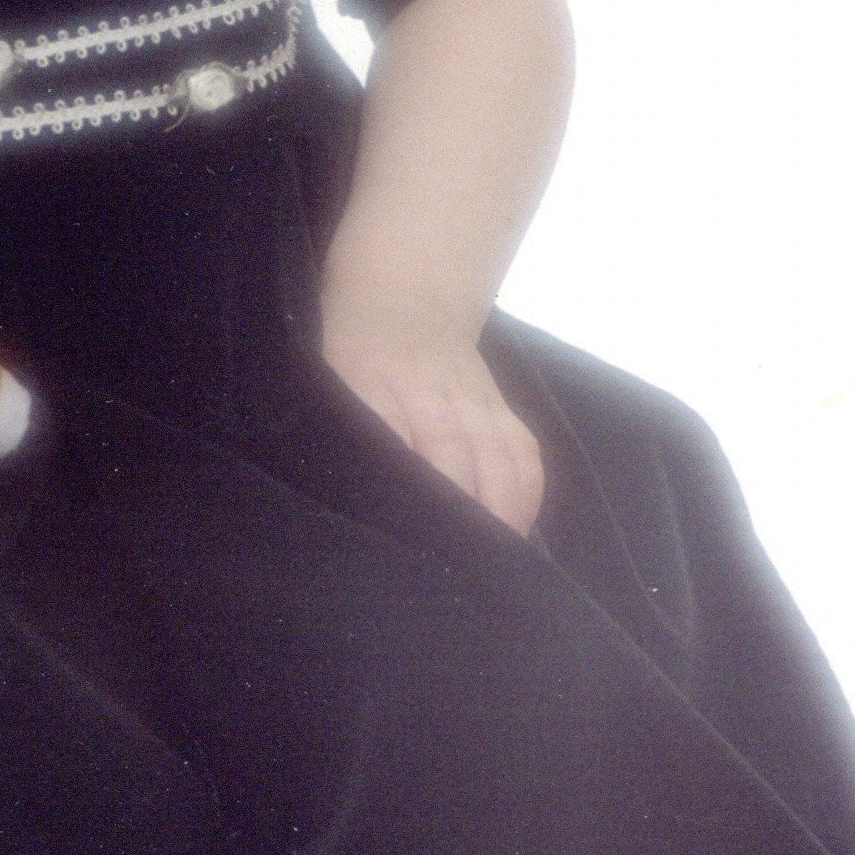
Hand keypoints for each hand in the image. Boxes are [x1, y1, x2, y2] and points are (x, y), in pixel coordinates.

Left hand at [319, 308, 543, 536]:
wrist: (404, 298)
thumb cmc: (353, 352)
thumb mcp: (328, 379)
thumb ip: (341, 429)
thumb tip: (341, 495)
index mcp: (368, 380)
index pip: (384, 425)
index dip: (400, 470)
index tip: (407, 518)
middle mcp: (425, 389)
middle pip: (448, 444)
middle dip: (459, 501)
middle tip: (457, 556)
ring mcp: (470, 395)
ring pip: (494, 449)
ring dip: (501, 504)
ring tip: (496, 553)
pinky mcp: (499, 404)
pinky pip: (522, 447)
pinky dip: (526, 489)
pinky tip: (518, 527)